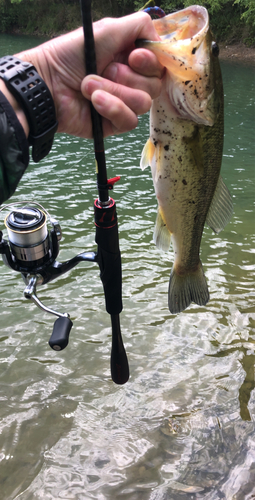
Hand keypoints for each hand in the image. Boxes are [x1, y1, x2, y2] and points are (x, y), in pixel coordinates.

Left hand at [16, 12, 163, 137]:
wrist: (48, 84)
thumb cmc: (71, 55)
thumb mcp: (107, 29)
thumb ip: (140, 26)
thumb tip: (158, 40)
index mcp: (130, 59)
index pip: (158, 64)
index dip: (150, 62)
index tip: (133, 57)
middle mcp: (130, 81)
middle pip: (154, 85)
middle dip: (126, 77)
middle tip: (104, 69)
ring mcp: (123, 103)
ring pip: (143, 103)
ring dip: (115, 91)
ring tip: (88, 86)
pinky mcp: (115, 123)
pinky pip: (130, 120)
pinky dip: (112, 108)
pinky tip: (94, 103)